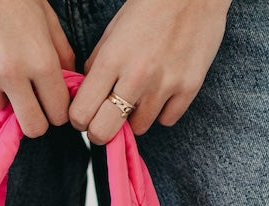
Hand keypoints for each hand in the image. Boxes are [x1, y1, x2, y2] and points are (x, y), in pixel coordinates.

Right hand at [0, 0, 74, 137]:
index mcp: (41, 62)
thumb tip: (69, 85)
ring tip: (0, 62)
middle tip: (32, 104)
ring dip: (3, 92)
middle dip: (35, 119)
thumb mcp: (47, 18)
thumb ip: (61, 55)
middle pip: (32, 128)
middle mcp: (12, 73)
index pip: (58, 114)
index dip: (58, 111)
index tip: (53, 105)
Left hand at [70, 0, 231, 144]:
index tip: (84, 115)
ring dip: (135, 117)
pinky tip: (163, 91)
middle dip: (100, 131)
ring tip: (140, 95)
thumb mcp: (114, 30)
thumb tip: (87, 95)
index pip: (82, 113)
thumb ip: (98, 64)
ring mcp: (164, 85)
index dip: (79, 119)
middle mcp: (136, 77)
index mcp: (112, 59)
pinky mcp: (188, 89)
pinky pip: (166, 120)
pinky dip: (162, 111)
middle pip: (104, 131)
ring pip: (138, 128)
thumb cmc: (151, 7)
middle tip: (105, 121)